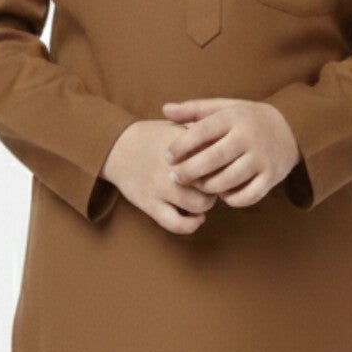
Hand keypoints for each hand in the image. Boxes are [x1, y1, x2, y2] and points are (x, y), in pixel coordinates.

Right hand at [101, 120, 220, 234]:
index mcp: (185, 144)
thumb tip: (234, 144)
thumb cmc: (156, 137)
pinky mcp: (150, 204)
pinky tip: (195, 218)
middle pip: (214, 182)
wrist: (117, 146)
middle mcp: (173, 166)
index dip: (226, 165)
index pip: (219, 159)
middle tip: (213, 183)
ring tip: (202, 197)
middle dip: (218, 184)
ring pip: (200, 204)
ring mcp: (160, 186)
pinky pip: (177, 224)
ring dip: (206, 203)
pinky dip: (191, 224)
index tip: (225, 166)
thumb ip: (206, 133)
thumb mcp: (180, 127)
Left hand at [159, 97, 299, 207]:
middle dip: (189, 171)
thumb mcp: (224, 108)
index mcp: (234, 118)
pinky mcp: (271, 177)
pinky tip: (221, 193)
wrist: (291, 129)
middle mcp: (249, 138)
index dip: (181, 146)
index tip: (167, 157)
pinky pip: (248, 196)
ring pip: (228, 180)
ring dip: (208, 187)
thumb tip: (165, 109)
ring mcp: (262, 159)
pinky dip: (231, 199)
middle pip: (213, 159)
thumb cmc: (247, 119)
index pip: (202, 131)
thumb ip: (194, 109)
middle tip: (174, 177)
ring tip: (197, 185)